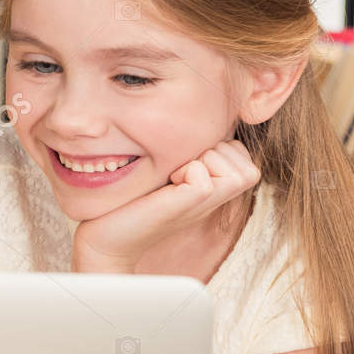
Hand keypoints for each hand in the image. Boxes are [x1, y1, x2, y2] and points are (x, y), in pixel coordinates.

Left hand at [71, 139, 259, 272]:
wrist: (108, 238)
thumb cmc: (133, 200)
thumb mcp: (168, 170)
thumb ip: (190, 151)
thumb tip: (199, 115)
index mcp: (214, 188)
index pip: (242, 154)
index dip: (218, 148)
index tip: (184, 161)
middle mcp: (215, 198)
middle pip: (246, 163)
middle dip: (214, 152)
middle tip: (179, 167)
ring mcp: (205, 205)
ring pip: (237, 171)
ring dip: (206, 161)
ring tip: (176, 174)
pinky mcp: (188, 206)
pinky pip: (205, 179)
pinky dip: (188, 171)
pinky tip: (169, 182)